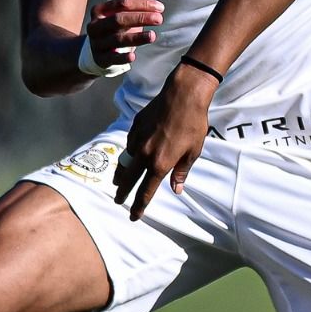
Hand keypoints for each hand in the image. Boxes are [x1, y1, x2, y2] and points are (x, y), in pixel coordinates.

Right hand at [85, 0, 163, 69]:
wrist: (96, 51)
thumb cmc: (114, 30)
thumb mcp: (120, 17)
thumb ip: (135, 12)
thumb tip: (157, 10)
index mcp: (99, 11)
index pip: (122, 3)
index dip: (142, 4)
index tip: (159, 7)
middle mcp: (95, 26)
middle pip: (118, 19)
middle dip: (140, 18)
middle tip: (159, 19)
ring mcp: (96, 43)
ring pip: (117, 39)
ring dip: (136, 37)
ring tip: (152, 35)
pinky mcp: (100, 59)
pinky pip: (112, 58)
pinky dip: (122, 57)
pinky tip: (132, 56)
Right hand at [113, 64, 217, 219]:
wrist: (183, 95)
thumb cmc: (193, 124)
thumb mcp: (193, 152)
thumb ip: (181, 172)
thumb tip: (177, 189)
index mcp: (160, 164)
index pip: (145, 191)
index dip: (139, 206)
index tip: (134, 216)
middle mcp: (144, 154)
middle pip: (128, 179)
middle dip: (123, 193)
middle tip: (118, 201)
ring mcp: (137, 139)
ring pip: (125, 161)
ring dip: (120, 174)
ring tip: (117, 182)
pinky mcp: (135, 126)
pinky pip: (130, 144)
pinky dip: (130, 152)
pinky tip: (131, 154)